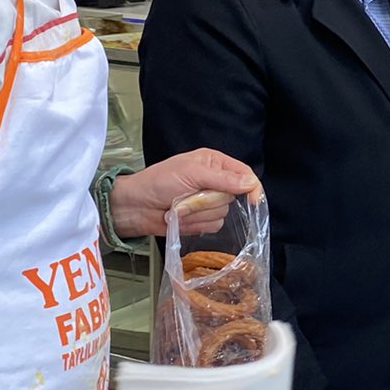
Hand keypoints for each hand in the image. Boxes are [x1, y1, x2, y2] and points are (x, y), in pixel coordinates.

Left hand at [110, 149, 259, 239]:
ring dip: (197, 212)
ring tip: (178, 206)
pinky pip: (212, 226)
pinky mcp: (202, 219)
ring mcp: (208, 202)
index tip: (253, 201)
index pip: (244, 174)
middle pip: (231, 198)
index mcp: (214, 163)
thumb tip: (251, 183)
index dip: (251, 188)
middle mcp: (215, 182)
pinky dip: (195, 223)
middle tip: (186, 195)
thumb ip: (223, 178)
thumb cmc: (158, 182)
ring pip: (221, 214)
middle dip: (207, 200)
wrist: (136, 206)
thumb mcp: (191, 173)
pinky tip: (180, 217)